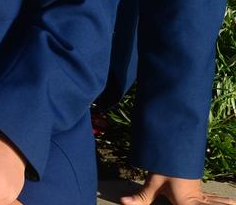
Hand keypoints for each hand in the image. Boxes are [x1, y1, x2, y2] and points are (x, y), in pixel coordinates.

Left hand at [121, 173, 235, 204]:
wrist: (171, 149)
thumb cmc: (163, 167)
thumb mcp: (152, 182)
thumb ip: (140, 196)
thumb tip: (123, 201)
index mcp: (188, 202)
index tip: (228, 204)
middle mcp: (197, 199)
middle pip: (213, 204)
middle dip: (222, 204)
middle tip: (233, 203)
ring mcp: (199, 193)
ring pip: (214, 202)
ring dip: (223, 202)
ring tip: (234, 202)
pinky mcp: (197, 189)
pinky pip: (212, 198)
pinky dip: (220, 201)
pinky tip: (228, 201)